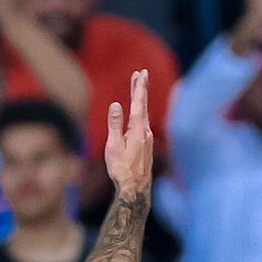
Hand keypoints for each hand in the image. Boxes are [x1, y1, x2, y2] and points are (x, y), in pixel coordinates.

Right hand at [103, 67, 154, 198]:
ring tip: (137, 88)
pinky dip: (140, 112)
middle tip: (141, 73)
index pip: (138, 103)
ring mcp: (148, 139)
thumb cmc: (121, 169)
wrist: (135, 188)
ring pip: (144, 114)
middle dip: (141, 89)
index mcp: (137, 130)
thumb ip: (115, 124)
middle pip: (143, 106)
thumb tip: (115, 104)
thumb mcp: (113, 146)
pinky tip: (137, 113)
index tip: (141, 73)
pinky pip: (143, 123)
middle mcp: (145, 131)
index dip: (139, 87)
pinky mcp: (146, 145)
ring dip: (140, 100)